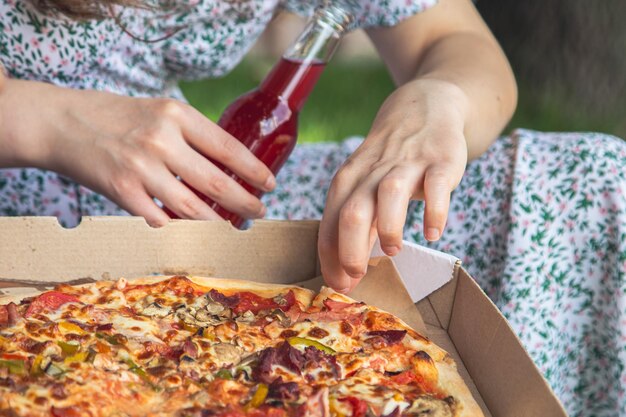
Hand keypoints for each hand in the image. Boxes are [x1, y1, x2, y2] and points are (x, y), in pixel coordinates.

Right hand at [0, 79, 274, 225]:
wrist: (63, 123)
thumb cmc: (117, 117)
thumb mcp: (159, 111)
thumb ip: (191, 135)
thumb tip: (229, 166)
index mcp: (176, 115)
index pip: (228, 148)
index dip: (254, 171)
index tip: (270, 184)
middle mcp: (162, 140)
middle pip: (216, 183)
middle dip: (245, 202)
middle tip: (259, 211)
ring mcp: (141, 168)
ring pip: (193, 208)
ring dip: (218, 223)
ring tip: (233, 227)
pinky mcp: (123, 191)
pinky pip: (162, 220)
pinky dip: (180, 228)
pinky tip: (194, 230)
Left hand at [318, 79, 468, 291]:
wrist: (424, 108)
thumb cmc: (389, 159)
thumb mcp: (364, 185)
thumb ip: (357, 225)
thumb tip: (347, 271)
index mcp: (349, 180)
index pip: (330, 222)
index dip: (330, 257)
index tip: (337, 286)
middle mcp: (373, 172)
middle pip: (352, 212)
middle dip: (350, 250)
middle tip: (356, 277)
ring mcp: (408, 164)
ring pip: (388, 195)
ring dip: (388, 228)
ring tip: (393, 252)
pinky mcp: (440, 160)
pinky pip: (437, 187)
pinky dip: (435, 211)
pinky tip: (433, 233)